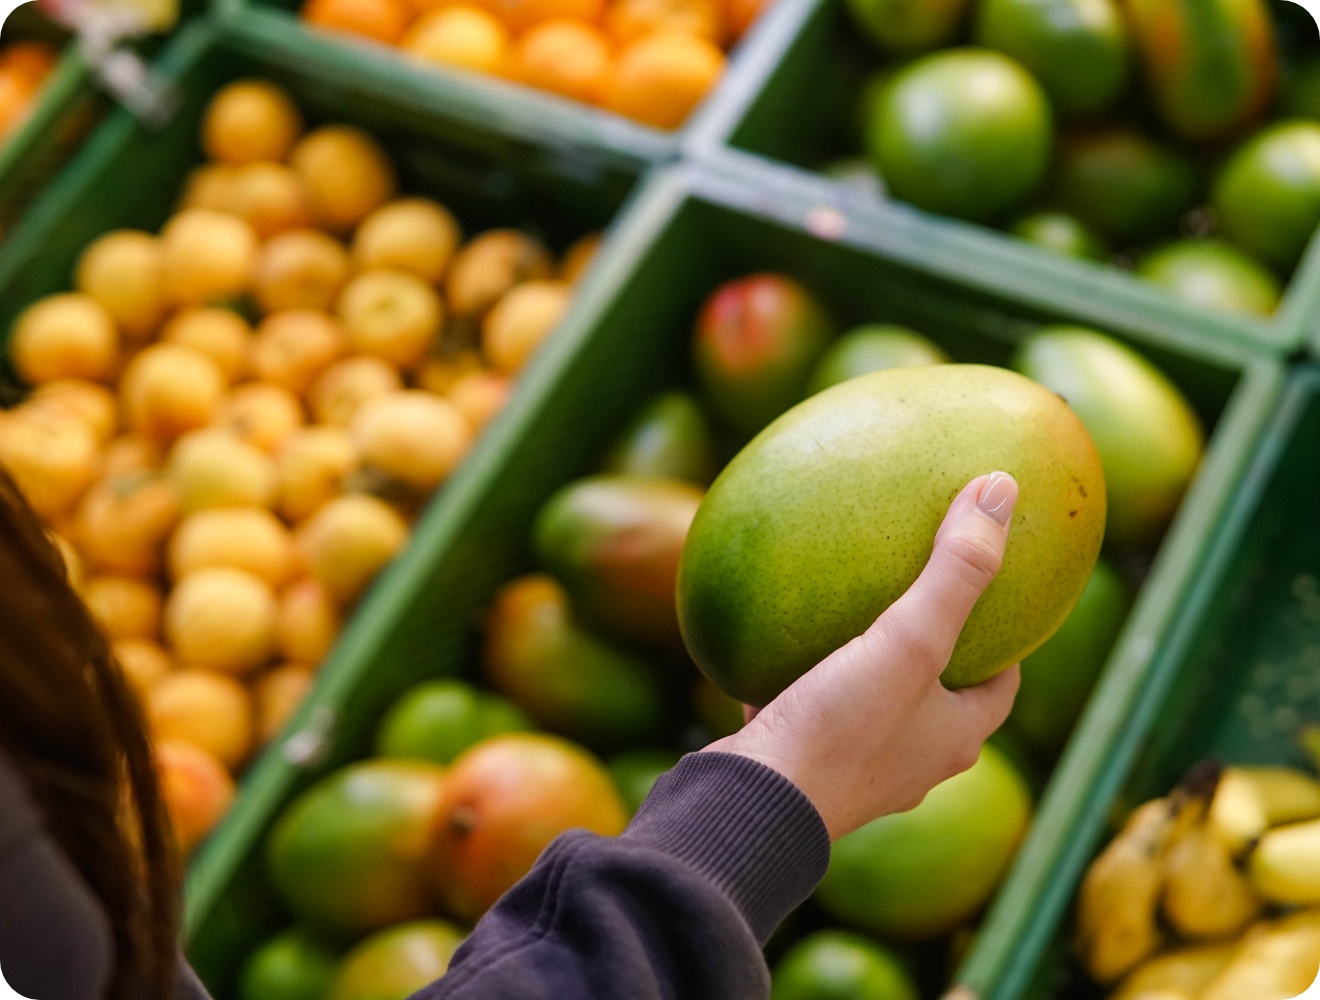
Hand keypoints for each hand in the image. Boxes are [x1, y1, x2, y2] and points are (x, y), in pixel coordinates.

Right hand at [703, 472, 1021, 840]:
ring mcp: (855, 769)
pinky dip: (809, 678)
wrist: (753, 804)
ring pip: (874, 706)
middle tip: (917, 595)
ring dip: (870, 667)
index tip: (990, 596)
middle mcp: (912, 762)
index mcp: (953, 739)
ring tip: (851, 614)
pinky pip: (816, 712)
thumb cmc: (843, 729)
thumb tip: (1003, 488)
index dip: (1004, 641)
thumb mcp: (911, 640)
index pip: (1000, 684)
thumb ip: (956, 569)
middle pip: (938, 695)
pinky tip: (780, 641)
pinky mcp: (803, 765)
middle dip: (933, 651)